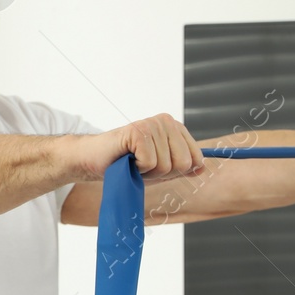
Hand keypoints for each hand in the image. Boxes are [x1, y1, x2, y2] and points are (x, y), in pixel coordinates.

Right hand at [76, 113, 204, 180]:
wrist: (93, 160)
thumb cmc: (125, 164)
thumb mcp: (159, 169)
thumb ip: (182, 168)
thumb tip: (202, 168)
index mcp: (175, 128)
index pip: (196, 159)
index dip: (176, 171)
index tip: (156, 166)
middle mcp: (166, 121)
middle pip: (183, 164)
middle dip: (162, 173)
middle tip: (141, 165)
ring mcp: (152, 124)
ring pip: (167, 165)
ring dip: (147, 172)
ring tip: (132, 162)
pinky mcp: (138, 131)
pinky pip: (150, 162)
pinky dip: (137, 168)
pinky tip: (126, 159)